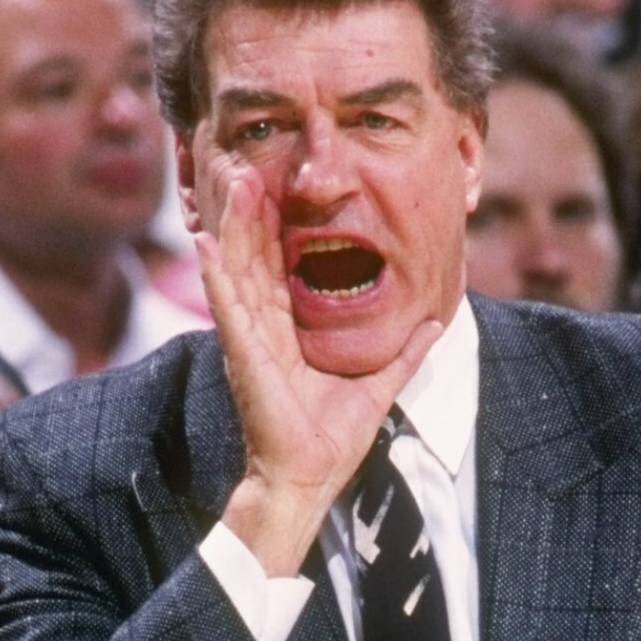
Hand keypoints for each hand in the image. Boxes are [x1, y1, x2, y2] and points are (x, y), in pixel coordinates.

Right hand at [202, 165, 439, 576]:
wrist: (308, 478)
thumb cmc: (331, 439)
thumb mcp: (379, 384)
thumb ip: (405, 352)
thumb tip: (435, 323)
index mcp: (288, 331)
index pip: (281, 265)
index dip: (280, 225)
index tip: (283, 184)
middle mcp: (263, 327)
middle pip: (254, 254)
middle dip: (252, 209)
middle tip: (249, 162)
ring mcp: (248, 338)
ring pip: (237, 267)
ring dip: (233, 223)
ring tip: (233, 179)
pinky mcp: (242, 353)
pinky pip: (226, 304)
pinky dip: (215, 271)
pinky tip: (206, 238)